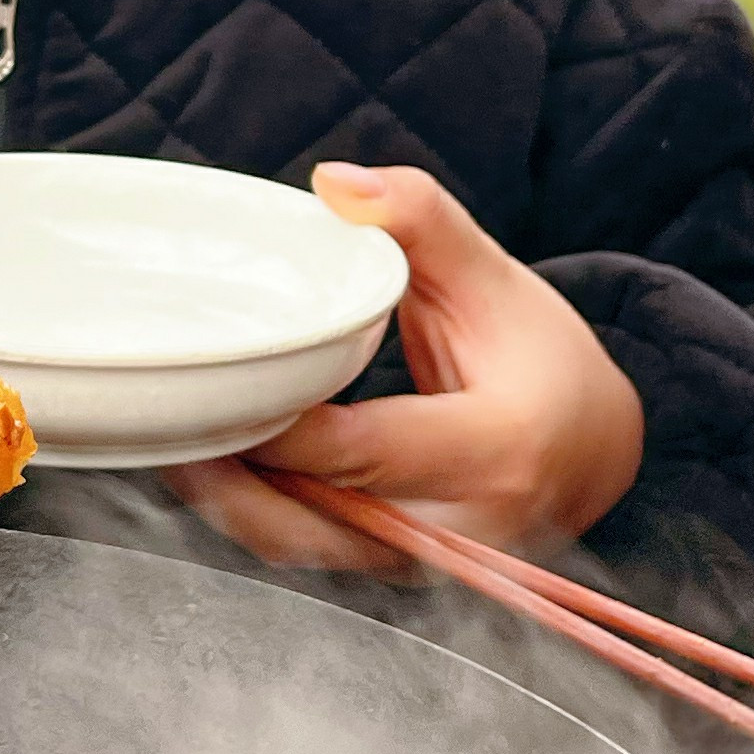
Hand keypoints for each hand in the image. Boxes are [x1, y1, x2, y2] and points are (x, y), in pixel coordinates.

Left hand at [164, 162, 643, 572]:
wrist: (593, 446)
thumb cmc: (539, 356)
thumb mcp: (491, 273)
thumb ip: (418, 217)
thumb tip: (333, 183)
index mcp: (497, 451)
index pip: (358, 453)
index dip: (274, 425)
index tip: (211, 379)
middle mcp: (463, 528)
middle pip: (311, 519)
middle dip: (225, 476)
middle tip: (159, 415)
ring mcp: (426, 562)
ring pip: (298, 548)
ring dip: (223, 499)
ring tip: (163, 434)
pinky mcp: (393, 569)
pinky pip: (306, 549)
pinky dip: (250, 508)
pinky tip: (204, 460)